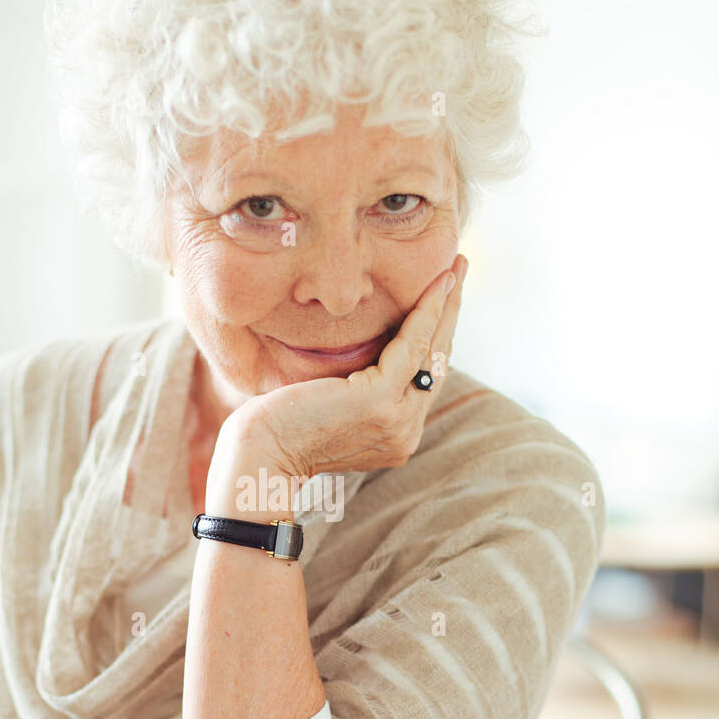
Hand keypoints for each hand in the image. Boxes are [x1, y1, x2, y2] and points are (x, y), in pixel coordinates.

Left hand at [224, 256, 466, 479]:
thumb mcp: (328, 406)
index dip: (437, 336)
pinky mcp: (380, 402)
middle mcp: (404, 432)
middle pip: (437, 362)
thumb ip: (355, 388)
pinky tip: (438, 283)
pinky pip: (413, 346)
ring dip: (448, 303)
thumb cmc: (277, 427)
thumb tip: (362, 355)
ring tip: (457, 264)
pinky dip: (427, 310)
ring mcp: (397, 420)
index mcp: (394, 434)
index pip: (424, 378)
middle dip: (452, 312)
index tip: (444, 297)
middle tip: (460, 268)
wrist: (258, 454)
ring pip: (433, 351)